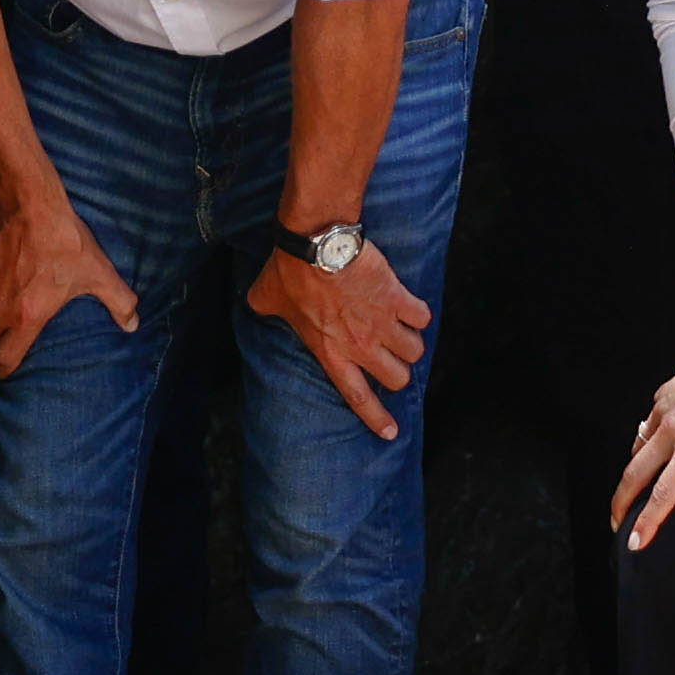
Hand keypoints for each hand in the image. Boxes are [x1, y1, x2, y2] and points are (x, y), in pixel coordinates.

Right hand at [0, 184, 138, 381]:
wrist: (29, 202)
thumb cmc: (63, 240)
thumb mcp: (98, 272)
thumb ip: (118, 301)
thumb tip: (133, 324)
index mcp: (26, 317)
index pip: (5, 359)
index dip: (5, 369)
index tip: (7, 371)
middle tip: (7, 339)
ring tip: (4, 306)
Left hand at [249, 237, 431, 440]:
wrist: (317, 243)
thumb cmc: (290, 271)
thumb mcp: (266, 299)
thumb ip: (264, 309)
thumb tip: (253, 304)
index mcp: (331, 354)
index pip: (358, 397)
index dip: (377, 418)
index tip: (391, 432)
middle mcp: (361, 346)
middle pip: (398, 378)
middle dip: (398, 371)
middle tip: (390, 357)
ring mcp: (382, 324)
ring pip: (415, 351)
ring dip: (410, 342)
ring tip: (402, 331)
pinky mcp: (397, 299)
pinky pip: (422, 317)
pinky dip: (418, 313)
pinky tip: (409, 306)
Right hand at [612, 328, 674, 551]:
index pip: (663, 494)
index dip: (647, 520)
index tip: (635, 539)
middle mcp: (673, 434)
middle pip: (634, 476)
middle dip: (621, 503)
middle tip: (616, 522)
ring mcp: (663, 415)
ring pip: (637, 452)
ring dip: (631, 475)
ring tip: (630, 492)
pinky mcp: (661, 400)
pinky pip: (647, 429)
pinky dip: (645, 444)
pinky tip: (654, 450)